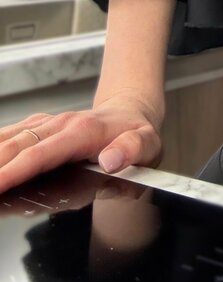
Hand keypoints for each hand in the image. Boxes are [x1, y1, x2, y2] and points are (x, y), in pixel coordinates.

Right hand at [0, 89, 163, 194]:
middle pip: (17, 145)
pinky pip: (10, 134)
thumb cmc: (137, 132)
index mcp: (83, 131)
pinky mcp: (39, 127)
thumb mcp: (148, 143)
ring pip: (9, 137)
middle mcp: (60, 124)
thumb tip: (112, 159)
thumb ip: (133, 149)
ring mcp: (47, 124)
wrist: (131, 111)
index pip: (41, 153)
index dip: (15, 170)